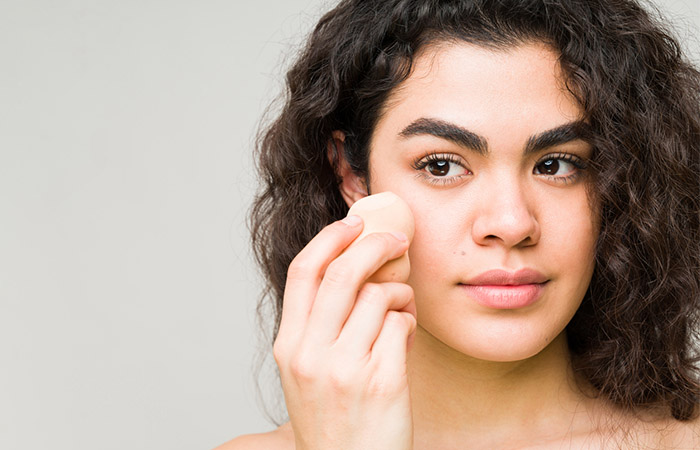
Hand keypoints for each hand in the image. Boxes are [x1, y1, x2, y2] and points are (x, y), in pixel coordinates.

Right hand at [273, 215, 416, 449]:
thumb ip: (320, 323)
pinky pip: (401, 325)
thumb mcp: (308, 371)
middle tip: (397, 241)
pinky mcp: (383, 381)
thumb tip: (354, 266)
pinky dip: (408, 322)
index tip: (354, 222)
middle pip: (343, 273)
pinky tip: (403, 337)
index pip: (303, 272)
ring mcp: (346, 368)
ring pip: (378, 296)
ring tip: (400, 309)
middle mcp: (311, 354)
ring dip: (398, 294)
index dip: (330, 238)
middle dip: (375, 246)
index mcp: (289, 346)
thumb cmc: (334, 417)